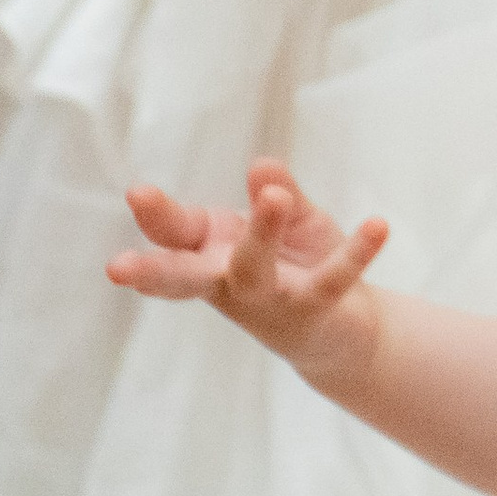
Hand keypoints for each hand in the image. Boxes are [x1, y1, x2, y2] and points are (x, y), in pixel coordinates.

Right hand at [106, 160, 387, 387]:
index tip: (137, 194)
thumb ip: (278, 191)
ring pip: (252, 270)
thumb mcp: (290, 220)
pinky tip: (379, 224)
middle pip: (186, 275)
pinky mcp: (313, 309)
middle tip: (117, 268)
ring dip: (261, 233)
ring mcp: (268, 299)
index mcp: (214, 250)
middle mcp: (229, 279)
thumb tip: (262, 165)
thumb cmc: (300, 264)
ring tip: (274, 197)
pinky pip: (333, 278)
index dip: (157, 216)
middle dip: (154, 270)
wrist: (346, 329)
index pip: (178, 232)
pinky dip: (356, 252)